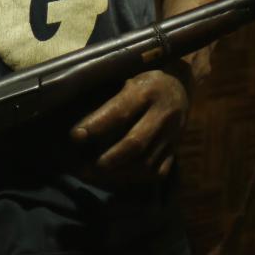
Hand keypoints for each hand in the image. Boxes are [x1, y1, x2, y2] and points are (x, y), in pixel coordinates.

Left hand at [70, 64, 193, 185]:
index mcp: (146, 91)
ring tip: (95, 175)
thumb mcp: (127, 75)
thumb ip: (109, 94)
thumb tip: (75, 110)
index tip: (75, 136)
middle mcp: (162, 114)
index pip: (120, 111)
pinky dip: (135, 178)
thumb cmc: (143, 79)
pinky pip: (157, 171)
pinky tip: (116, 177)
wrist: (180, 86)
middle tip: (83, 167)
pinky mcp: (175, 150)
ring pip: (147, 163)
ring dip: (119, 173)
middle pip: (135, 143)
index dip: (97, 125)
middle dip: (108, 158)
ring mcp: (172, 135)